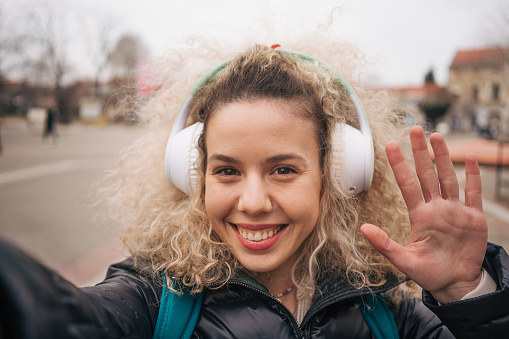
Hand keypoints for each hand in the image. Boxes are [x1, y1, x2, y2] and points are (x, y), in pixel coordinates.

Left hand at [361, 126, 487, 302]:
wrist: (455, 284)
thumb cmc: (429, 273)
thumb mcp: (403, 261)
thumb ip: (384, 244)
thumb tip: (363, 228)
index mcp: (419, 216)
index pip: (407, 184)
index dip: (399, 165)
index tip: (390, 145)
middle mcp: (436, 208)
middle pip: (426, 174)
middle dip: (420, 152)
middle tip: (414, 129)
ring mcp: (455, 211)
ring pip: (448, 177)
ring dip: (443, 157)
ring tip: (436, 136)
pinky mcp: (474, 217)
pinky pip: (473, 193)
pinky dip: (473, 176)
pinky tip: (470, 159)